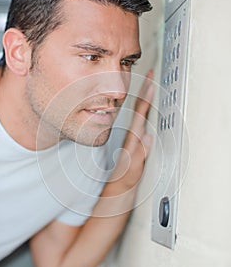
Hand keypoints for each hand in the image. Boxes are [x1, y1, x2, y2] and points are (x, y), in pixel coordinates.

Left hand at [111, 69, 153, 190]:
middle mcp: (131, 136)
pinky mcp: (133, 143)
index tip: (149, 80)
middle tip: (149, 74)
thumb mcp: (132, 170)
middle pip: (139, 109)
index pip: (139, 113)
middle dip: (145, 90)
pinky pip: (138, 122)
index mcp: (131, 139)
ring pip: (138, 114)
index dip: (145, 96)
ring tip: (148, 85)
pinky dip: (142, 111)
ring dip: (143, 98)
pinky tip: (144, 108)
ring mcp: (132, 139)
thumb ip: (139, 154)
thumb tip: (148, 136)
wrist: (115, 192)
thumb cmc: (123, 182)